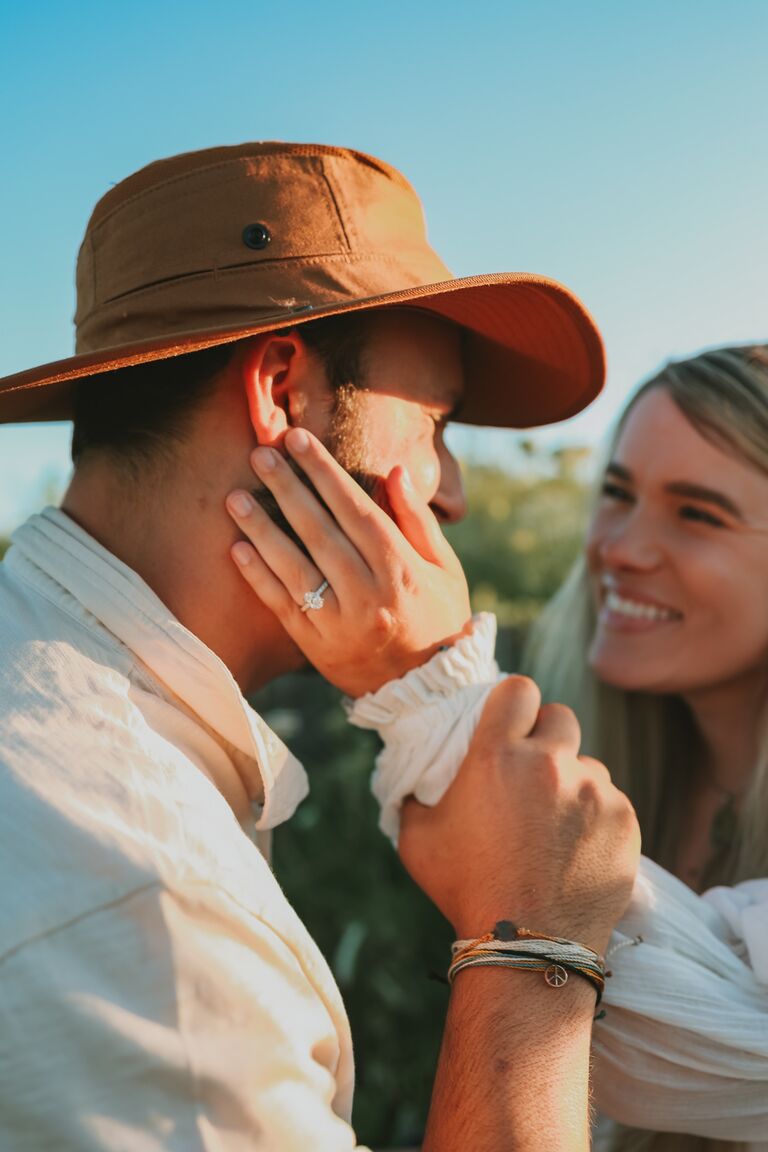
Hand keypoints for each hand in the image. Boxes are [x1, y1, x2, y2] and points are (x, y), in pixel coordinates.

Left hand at [225, 427, 471, 695]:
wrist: (428, 692)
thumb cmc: (440, 617)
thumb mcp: (444, 568)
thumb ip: (418, 520)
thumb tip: (394, 471)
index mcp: (401, 570)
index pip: (356, 510)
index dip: (325, 472)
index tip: (298, 440)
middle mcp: (368, 595)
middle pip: (319, 532)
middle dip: (288, 488)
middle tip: (260, 453)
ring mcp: (339, 623)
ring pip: (293, 567)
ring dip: (261, 528)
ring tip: (235, 496)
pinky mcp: (316, 646)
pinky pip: (281, 605)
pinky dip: (258, 576)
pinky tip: (237, 547)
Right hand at [398, 677, 639, 953]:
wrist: (529, 946)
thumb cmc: (465, 889)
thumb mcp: (417, 839)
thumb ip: (415, 796)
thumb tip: (413, 779)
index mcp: (498, 755)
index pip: (518, 690)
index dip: (513, 702)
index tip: (509, 723)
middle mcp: (551, 762)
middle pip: (560, 717)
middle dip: (547, 736)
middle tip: (532, 772)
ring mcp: (594, 790)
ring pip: (587, 765)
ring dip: (572, 783)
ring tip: (553, 827)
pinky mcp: (624, 820)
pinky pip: (611, 803)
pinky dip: (596, 819)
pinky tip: (575, 852)